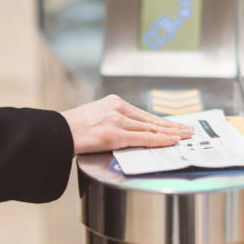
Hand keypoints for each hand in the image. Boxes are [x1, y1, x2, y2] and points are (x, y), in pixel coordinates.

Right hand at [61, 95, 193, 154]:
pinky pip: (143, 138)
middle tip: (188, 129)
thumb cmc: (71, 130)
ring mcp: (116, 120)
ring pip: (150, 128)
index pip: (144, 114)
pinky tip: (171, 141)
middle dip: (172, 126)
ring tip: (185, 136)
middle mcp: (117, 108)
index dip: (162, 121)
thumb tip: (130, 133)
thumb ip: (113, 121)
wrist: (54, 133)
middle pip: (151, 120)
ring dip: (171, 133)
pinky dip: (159, 140)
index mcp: (113, 102)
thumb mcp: (95, 117)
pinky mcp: (113, 134)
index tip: (175, 125)